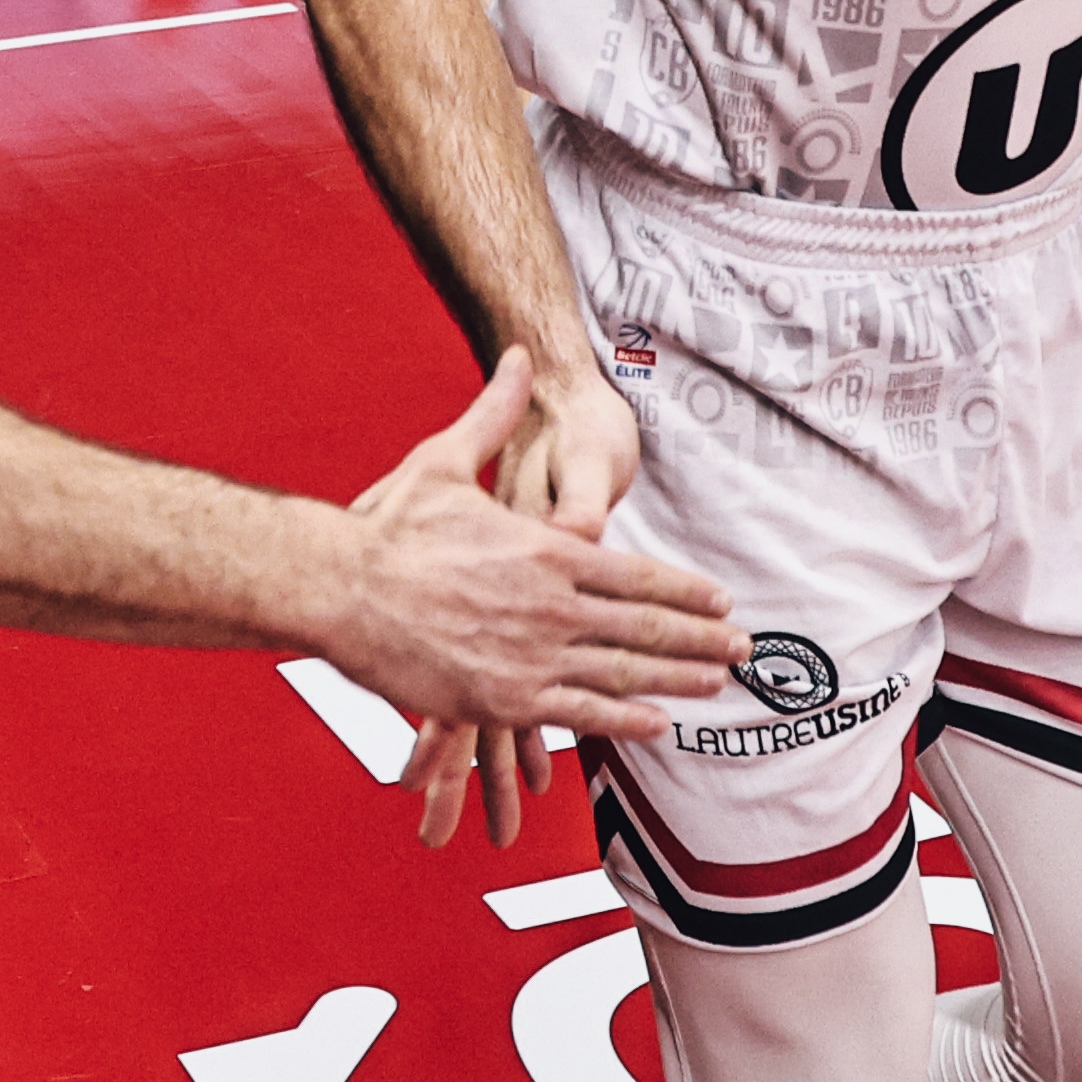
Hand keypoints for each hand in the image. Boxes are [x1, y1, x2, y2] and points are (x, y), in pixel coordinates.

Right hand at [351, 354, 686, 852]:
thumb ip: (495, 413)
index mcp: (544, 549)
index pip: (636, 572)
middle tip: (743, 647)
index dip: (686, 589)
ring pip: (622, 672)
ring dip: (677, 678)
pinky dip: (623, 719)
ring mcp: (528, 656)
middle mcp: (549, 605)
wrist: (337, 589)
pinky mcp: (500, 700)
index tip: (722, 599)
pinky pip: (576, 713)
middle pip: (645, 626)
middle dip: (700, 637)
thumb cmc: (388, 528)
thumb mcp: (446, 458)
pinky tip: (657, 724)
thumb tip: (519, 357)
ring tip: (716, 681)